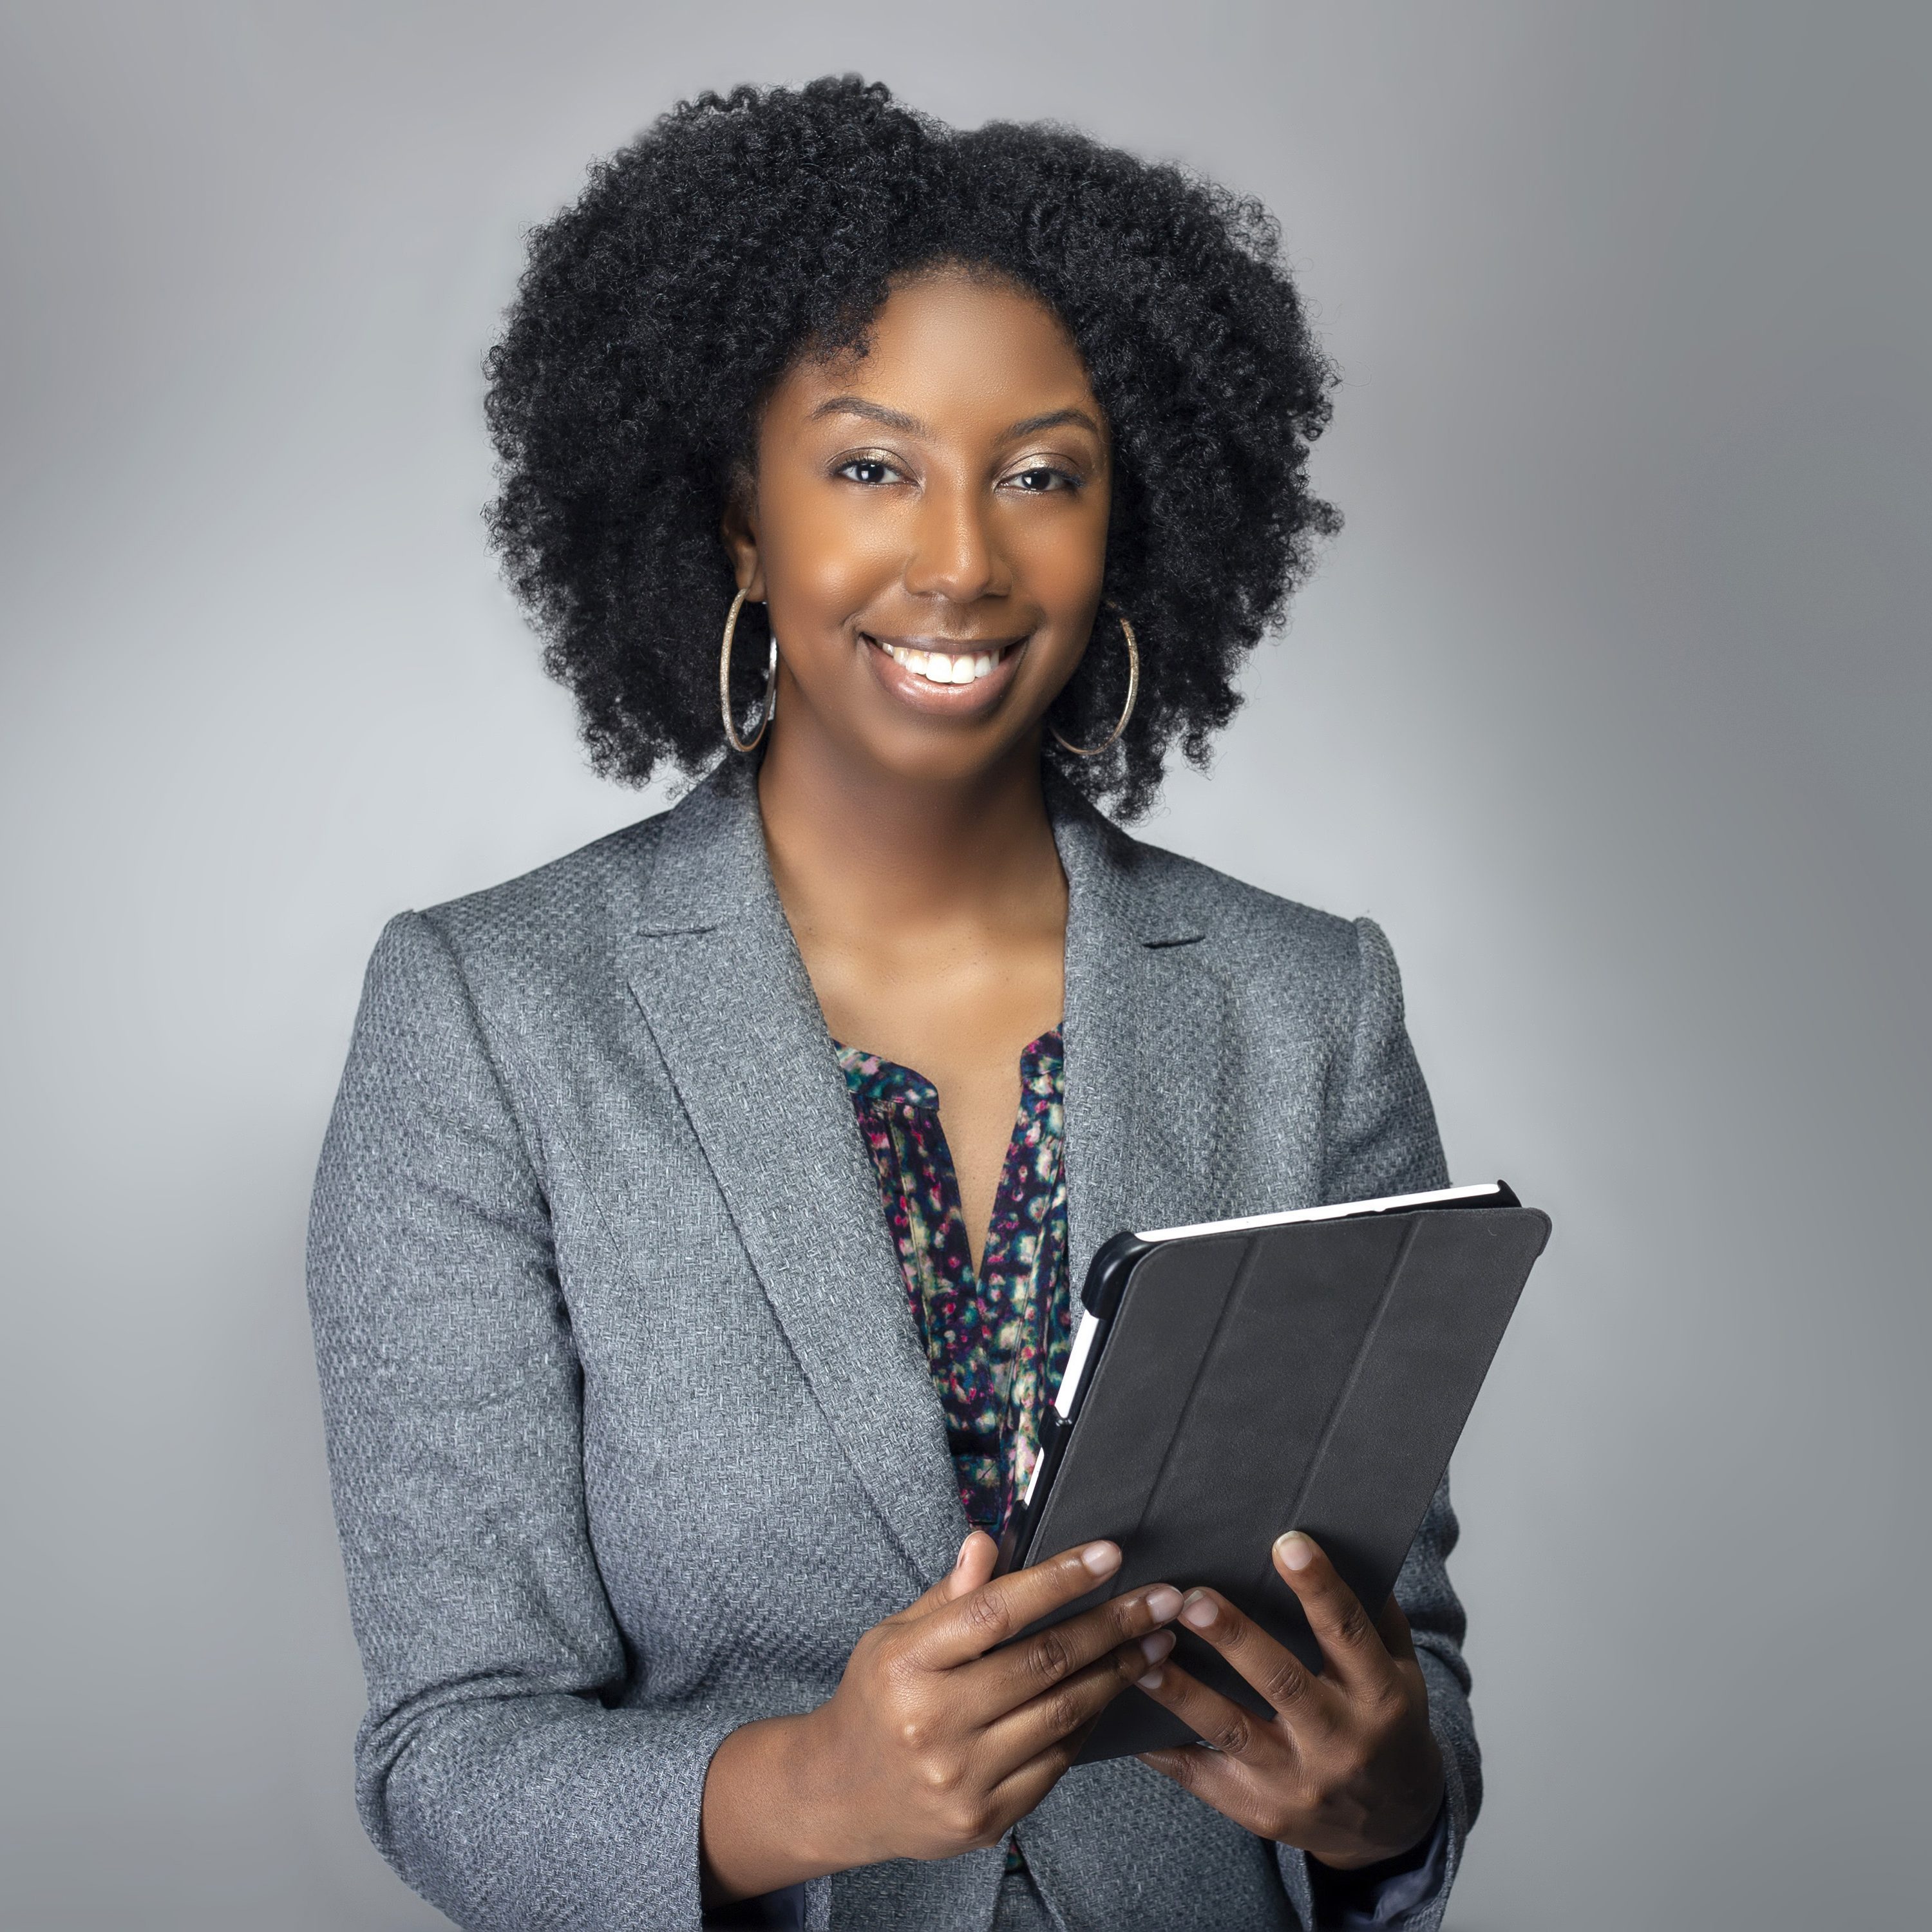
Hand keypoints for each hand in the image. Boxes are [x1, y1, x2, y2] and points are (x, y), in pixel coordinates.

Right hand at [700, 1531, 1182, 1900]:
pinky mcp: (985, 1818)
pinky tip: (1113, 1690)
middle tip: (1161, 1598)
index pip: (995, 1612)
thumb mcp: (894, 1634)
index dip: (1058, 1579)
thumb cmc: (878, 1697)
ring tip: (1155, 1641)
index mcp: (906, 1662)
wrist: (841, 1794)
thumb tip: (987, 1540)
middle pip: (1042, 1662)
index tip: (1109, 1554)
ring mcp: (960, 1776)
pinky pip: (1057, 1762)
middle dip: (1112, 1624)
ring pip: (1061, 1714)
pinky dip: (1090, 1722)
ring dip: (1116, 1672)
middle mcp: (932, 1720)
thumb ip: (949, 1593)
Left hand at [1134, 1532, 1443, 1869]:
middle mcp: (1340, 1740)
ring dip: (1181, 1690)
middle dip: (1235, 1639)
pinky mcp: (1261, 1811)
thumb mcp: (1401, 1670)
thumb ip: (1375, 1613)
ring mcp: (1298, 1781)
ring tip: (1141, 1650)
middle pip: (1282, 1682)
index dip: (1320, 1587)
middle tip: (1191, 1598)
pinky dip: (1162, 1748)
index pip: (1348, 1632)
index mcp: (1380, 1695)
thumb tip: (1341, 1538)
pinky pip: (1202, 1776)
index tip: (1287, 1542)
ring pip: (1231, 1729)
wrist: (1392, 1826)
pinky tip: (1124, 1715)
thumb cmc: (1387, 1724)